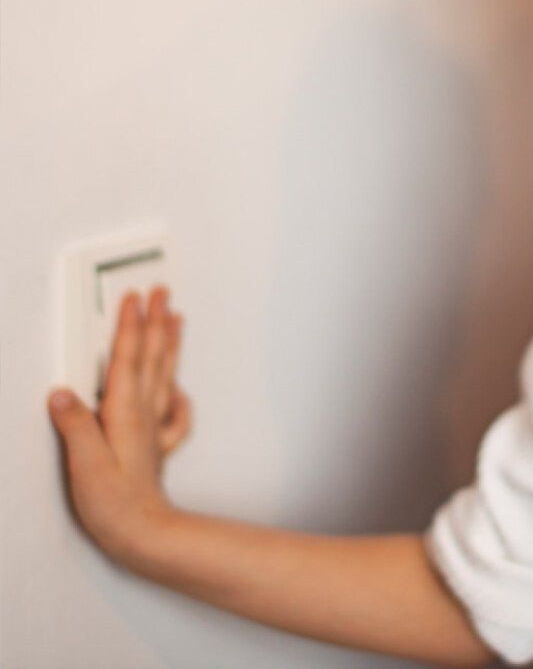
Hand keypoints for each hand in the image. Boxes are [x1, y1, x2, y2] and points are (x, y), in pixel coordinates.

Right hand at [47, 285, 192, 563]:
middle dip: (157, 321)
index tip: (135, 296)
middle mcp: (144, 415)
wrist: (144, 534)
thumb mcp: (84, 465)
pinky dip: (179, 392)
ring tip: (176, 317)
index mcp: (125, 414)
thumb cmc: (113, 504)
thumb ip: (75, 427)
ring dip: (171, 343)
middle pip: (153, 358)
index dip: (131, 325)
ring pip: (166, 374)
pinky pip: (174, 411)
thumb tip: (61, 393)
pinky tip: (178, 387)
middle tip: (163, 291)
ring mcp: (154, 428)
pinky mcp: (156, 446)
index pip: (128, 360)